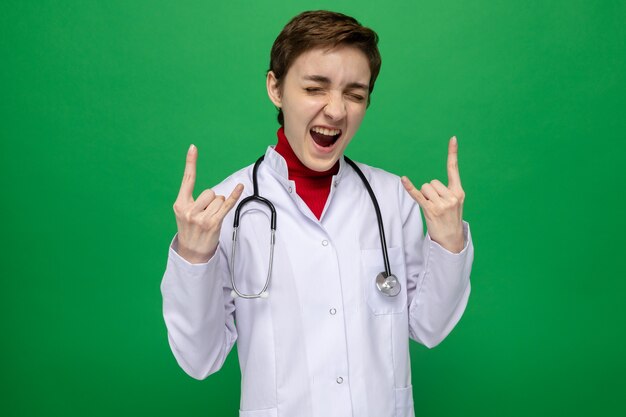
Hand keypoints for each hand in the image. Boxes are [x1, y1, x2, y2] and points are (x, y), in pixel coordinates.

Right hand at [173, 144, 243, 263]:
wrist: (191, 253)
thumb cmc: (190, 230)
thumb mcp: (184, 213)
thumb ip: (192, 200)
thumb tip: (212, 193)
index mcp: (180, 204)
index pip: (187, 180)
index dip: (190, 162)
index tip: (193, 147)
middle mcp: (189, 210)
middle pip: (209, 191)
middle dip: (212, 200)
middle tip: (205, 214)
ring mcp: (201, 218)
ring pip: (218, 199)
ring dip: (218, 207)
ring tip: (210, 219)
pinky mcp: (214, 223)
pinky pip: (227, 205)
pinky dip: (235, 196)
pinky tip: (240, 187)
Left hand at [401, 136, 464, 252]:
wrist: (452, 240)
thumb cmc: (451, 219)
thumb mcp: (455, 203)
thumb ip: (447, 191)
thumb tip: (429, 185)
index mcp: (459, 192)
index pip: (454, 169)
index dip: (453, 153)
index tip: (453, 138)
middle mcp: (451, 196)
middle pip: (432, 181)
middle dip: (430, 191)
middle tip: (436, 204)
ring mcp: (441, 204)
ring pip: (425, 187)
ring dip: (424, 196)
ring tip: (432, 208)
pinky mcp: (430, 210)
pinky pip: (417, 195)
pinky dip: (409, 187)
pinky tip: (404, 179)